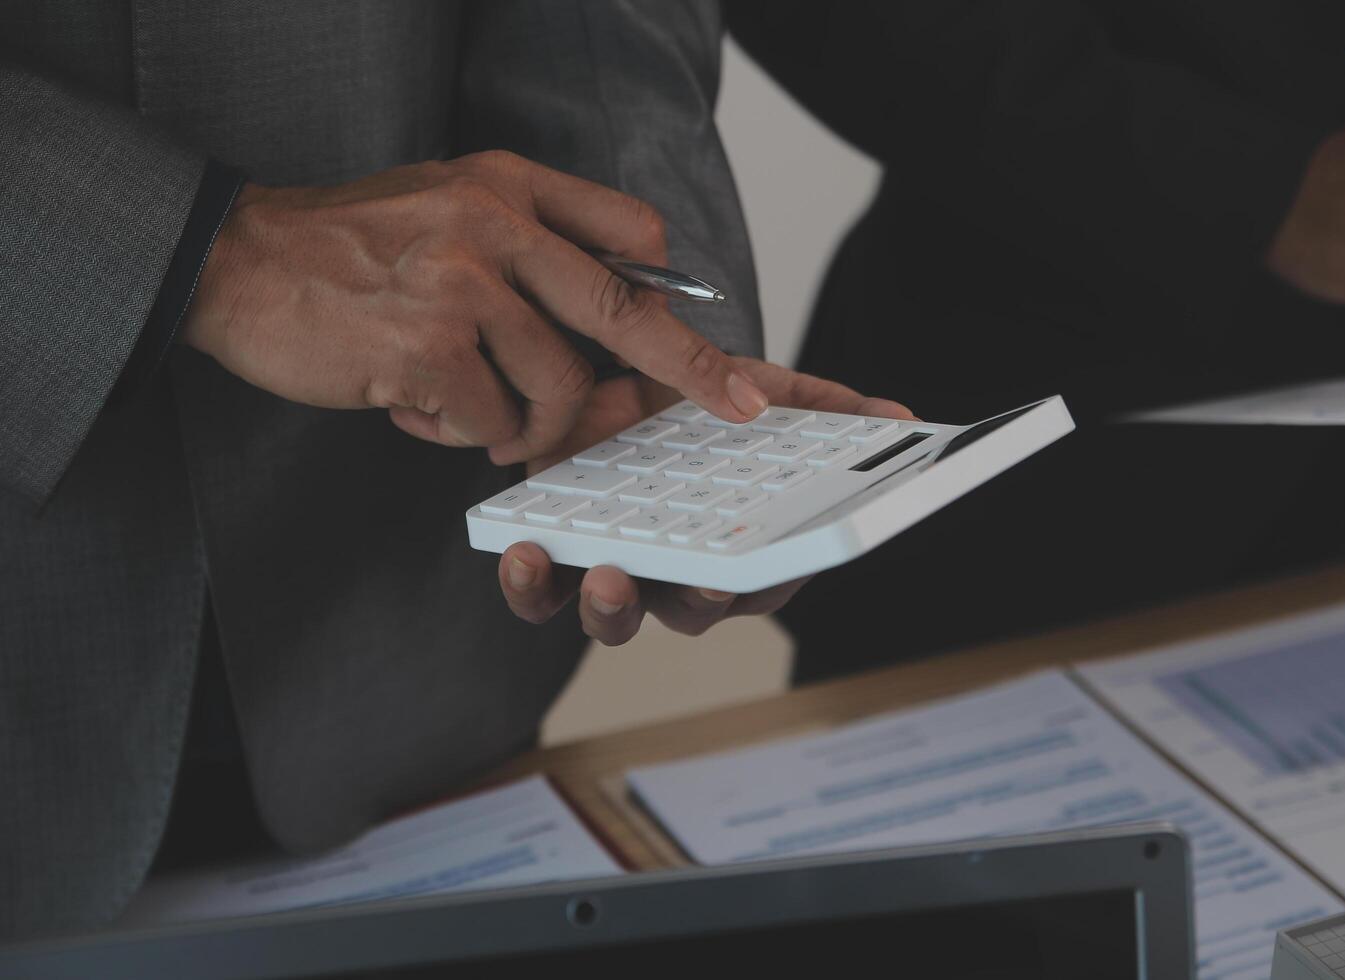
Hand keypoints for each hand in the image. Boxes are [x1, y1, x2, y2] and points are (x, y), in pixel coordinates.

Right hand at [184, 151, 768, 459]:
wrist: (234, 261)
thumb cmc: (348, 247)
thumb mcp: (446, 203)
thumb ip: (528, 242)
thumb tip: (611, 322)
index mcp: (508, 184)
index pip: (628, 232)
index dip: (679, 294)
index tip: (719, 337)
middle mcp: (493, 224)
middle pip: (624, 308)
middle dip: (691, 368)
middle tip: (737, 407)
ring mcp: (459, 285)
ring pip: (554, 388)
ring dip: (525, 425)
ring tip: (471, 414)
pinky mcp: (425, 348)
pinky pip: (488, 421)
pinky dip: (461, 432)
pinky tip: (413, 406)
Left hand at [496, 358, 914, 644]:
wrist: (605, 366)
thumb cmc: (693, 392)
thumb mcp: (765, 390)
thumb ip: (828, 408)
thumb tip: (901, 420)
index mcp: (739, 540)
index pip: (762, 582)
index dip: (759, 587)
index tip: (746, 573)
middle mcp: (679, 566)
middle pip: (691, 611)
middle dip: (690, 602)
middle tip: (693, 577)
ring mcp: (615, 563)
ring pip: (613, 617)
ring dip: (609, 608)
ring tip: (604, 574)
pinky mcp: (554, 552)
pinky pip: (540, 594)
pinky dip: (530, 584)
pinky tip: (525, 551)